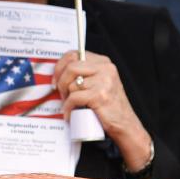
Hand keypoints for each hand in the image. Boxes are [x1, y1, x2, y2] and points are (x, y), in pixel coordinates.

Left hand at [54, 50, 152, 170]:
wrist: (124, 123)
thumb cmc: (107, 105)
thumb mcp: (98, 82)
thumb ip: (83, 73)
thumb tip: (58, 72)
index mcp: (103, 62)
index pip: (73, 55)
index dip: (60, 67)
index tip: (55, 79)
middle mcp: (105, 69)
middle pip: (70, 67)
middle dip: (61, 82)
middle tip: (61, 94)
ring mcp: (104, 81)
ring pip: (71, 84)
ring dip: (66, 98)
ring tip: (70, 105)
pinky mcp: (100, 95)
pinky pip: (74, 98)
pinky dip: (68, 107)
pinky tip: (70, 113)